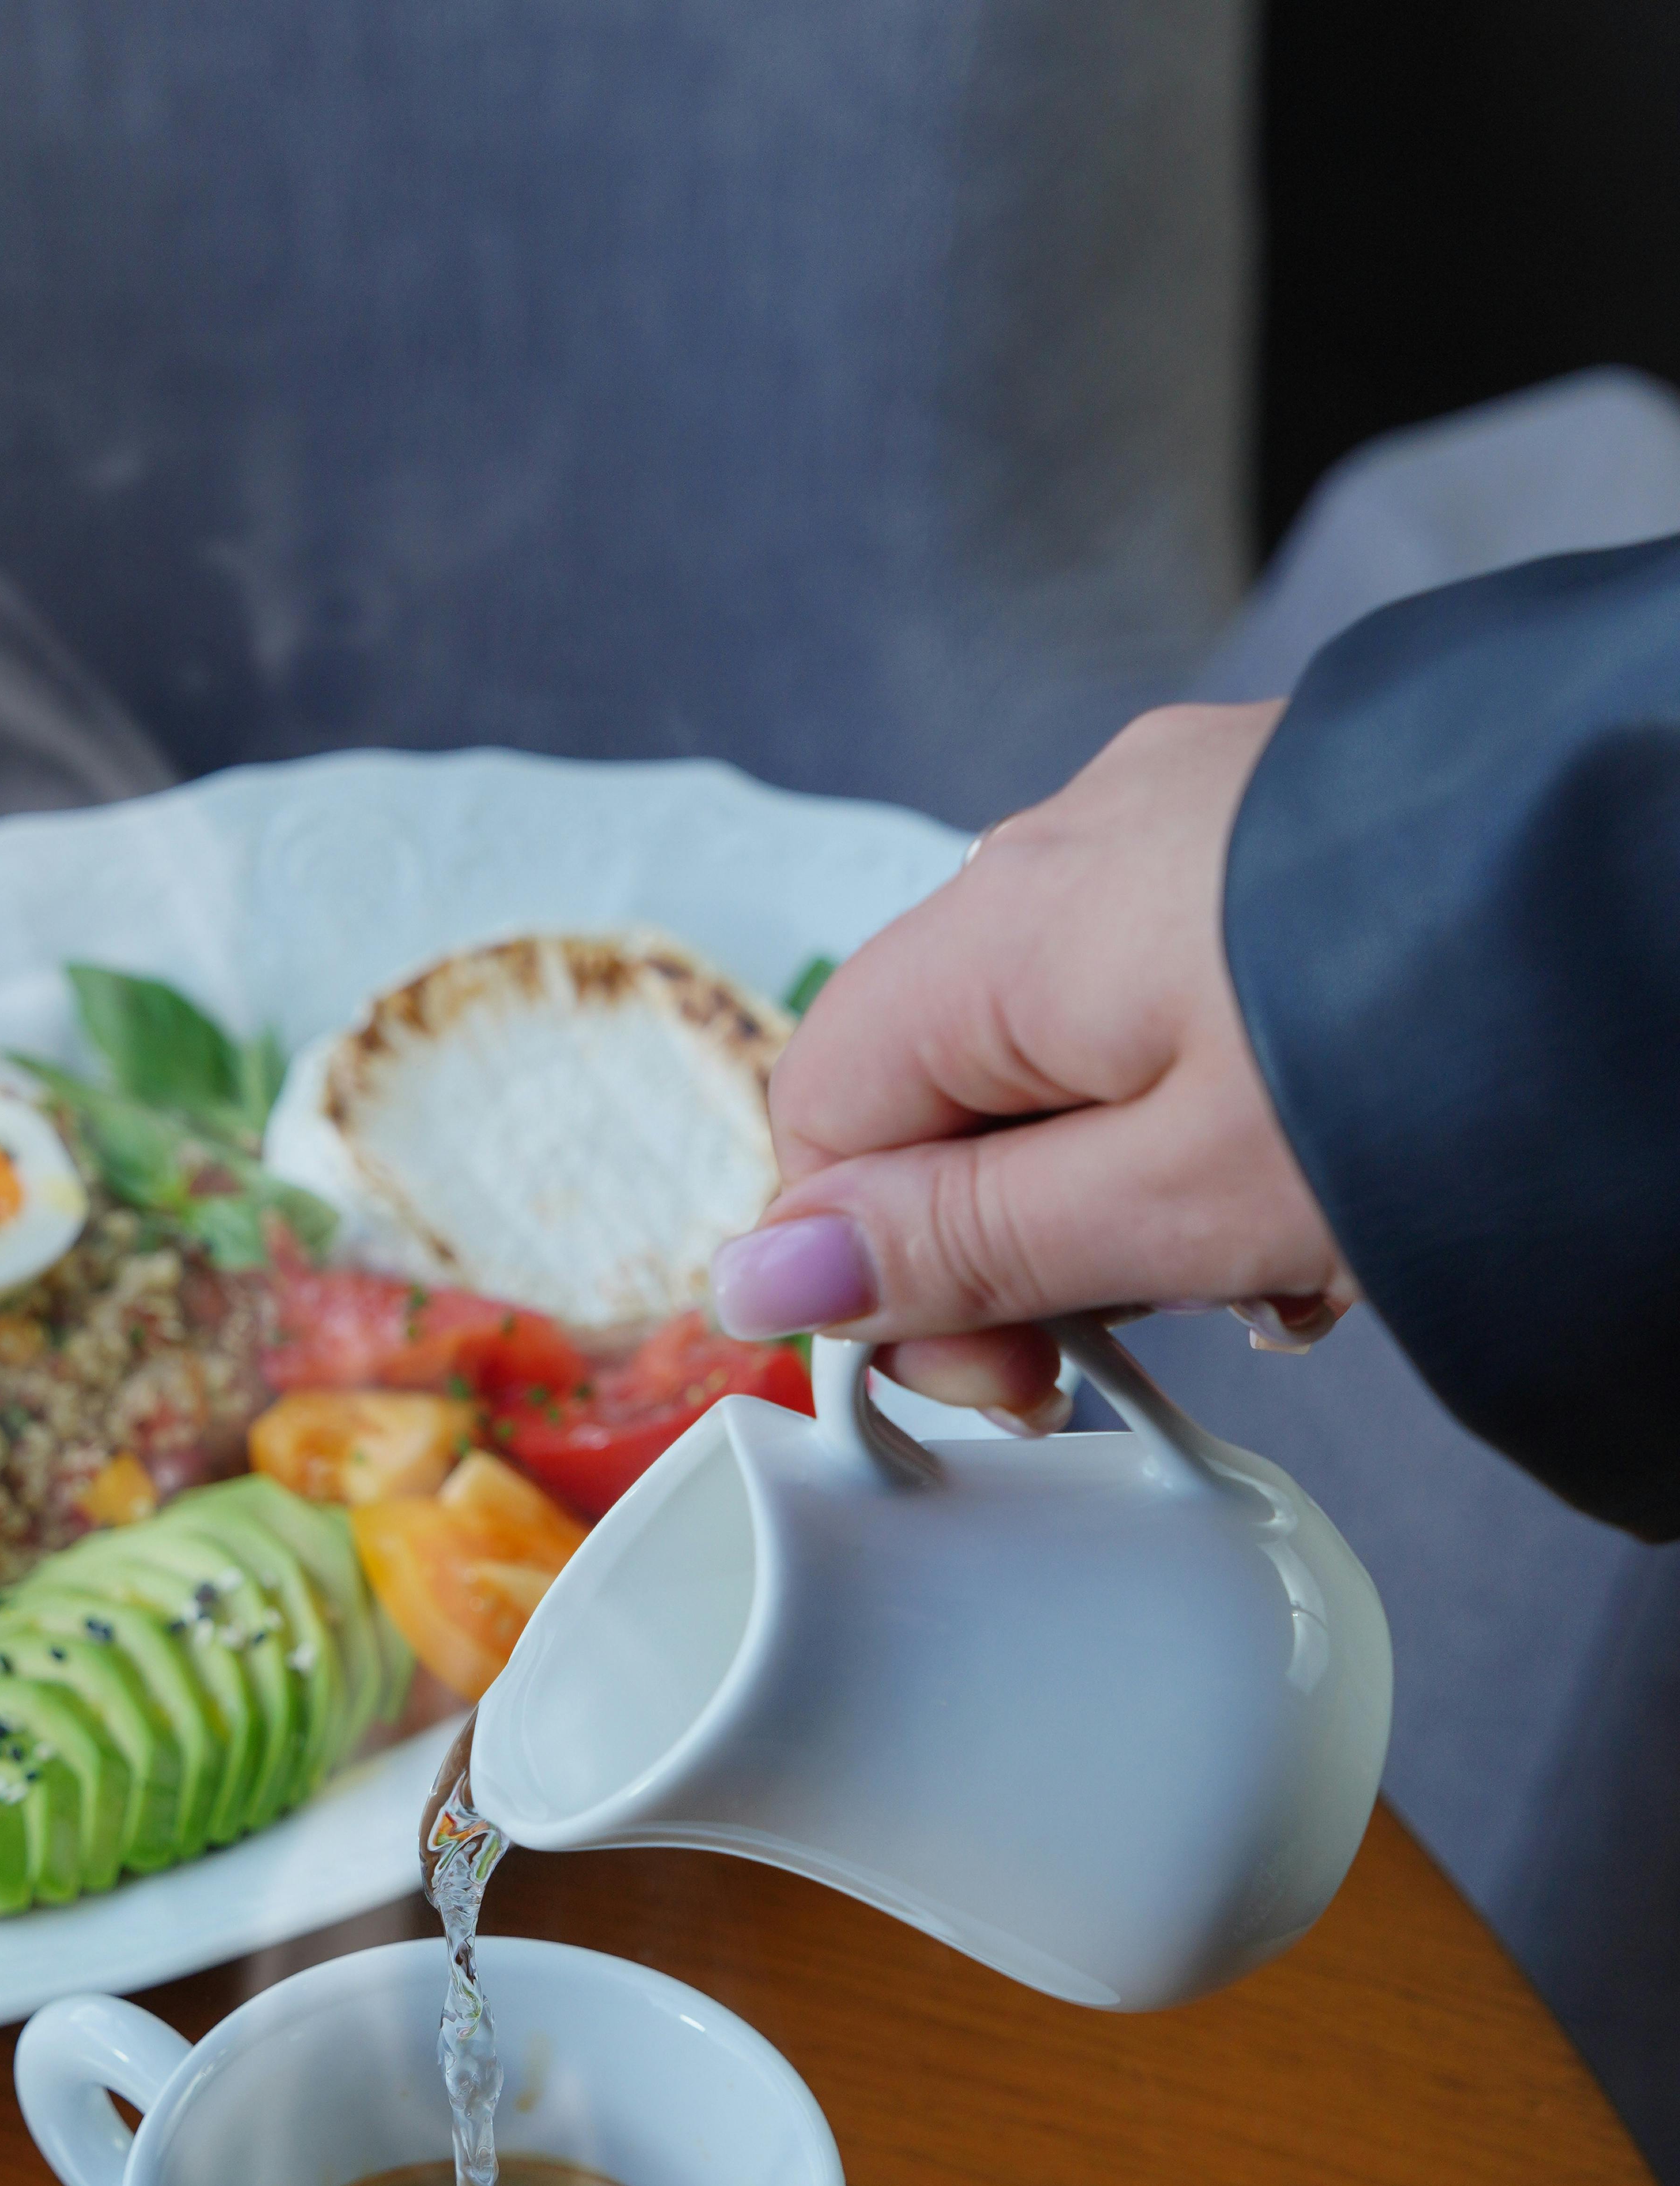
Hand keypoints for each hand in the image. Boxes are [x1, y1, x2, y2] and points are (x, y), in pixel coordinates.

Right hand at [712, 702, 1353, 1420]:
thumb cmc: (1428, 1057)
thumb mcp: (1169, 1206)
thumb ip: (953, 1247)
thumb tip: (757, 1282)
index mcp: (1000, 930)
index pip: (823, 1108)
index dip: (873, 1264)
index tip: (998, 1368)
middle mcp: (1065, 844)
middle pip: (941, 1079)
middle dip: (1008, 1235)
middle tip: (1128, 1346)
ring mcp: (1183, 817)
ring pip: (1065, 1046)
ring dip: (1120, 1185)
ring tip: (1261, 1271)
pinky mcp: (1285, 829)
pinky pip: (1179, 989)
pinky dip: (1213, 1106)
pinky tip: (1312, 1184)